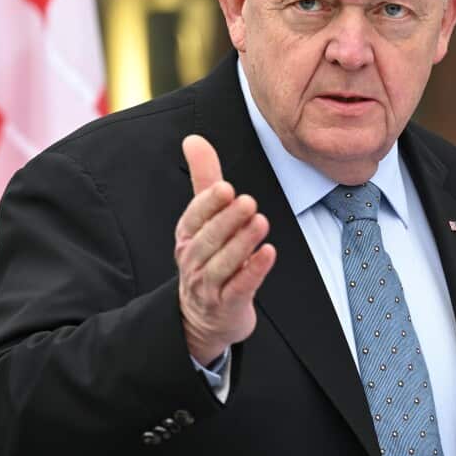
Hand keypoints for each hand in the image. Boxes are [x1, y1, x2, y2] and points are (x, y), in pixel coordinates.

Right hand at [175, 134, 276, 363]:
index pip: (194, 218)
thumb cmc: (208, 258)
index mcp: (187, 237)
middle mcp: (194, 260)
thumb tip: (193, 138)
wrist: (205, 317)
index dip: (208, 205)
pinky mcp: (227, 305)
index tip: (225, 188)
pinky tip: (268, 253)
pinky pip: (240, 287)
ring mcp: (208, 285)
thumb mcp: (204, 219)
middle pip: (209, 240)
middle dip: (227, 221)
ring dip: (242, 243)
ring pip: (223, 264)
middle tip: (248, 202)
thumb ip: (203, 179)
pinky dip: (253, 271)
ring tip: (261, 223)